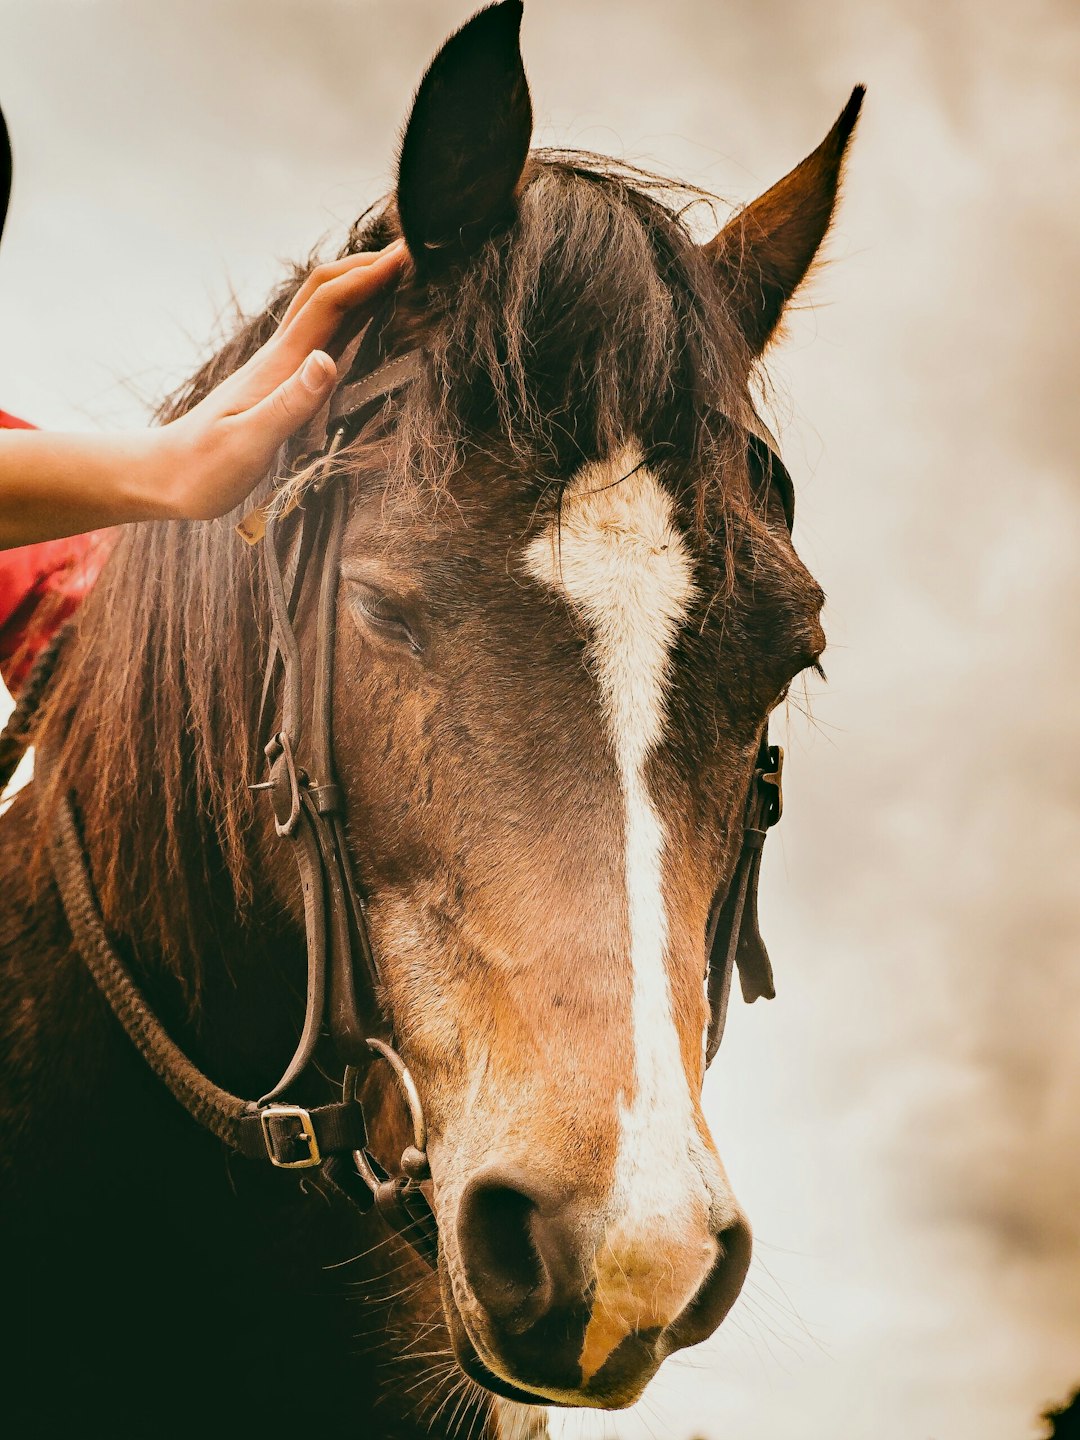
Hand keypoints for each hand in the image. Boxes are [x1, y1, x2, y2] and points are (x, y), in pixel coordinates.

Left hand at [156, 240, 405, 519]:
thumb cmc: (205, 468)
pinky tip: (361, 322)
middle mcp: (279, 356)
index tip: (408, 256)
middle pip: (323, 290)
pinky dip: (347, 315)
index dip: (368, 277)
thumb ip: (290, 403)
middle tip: (409, 253)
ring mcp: (277, 367)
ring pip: (320, 308)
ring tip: (394, 276)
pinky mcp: (277, 382)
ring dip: (356, 284)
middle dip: (365, 265)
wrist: (166, 476)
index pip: (329, 303)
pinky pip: (318, 335)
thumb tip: (327, 359)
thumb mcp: (249, 442)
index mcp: (278, 365)